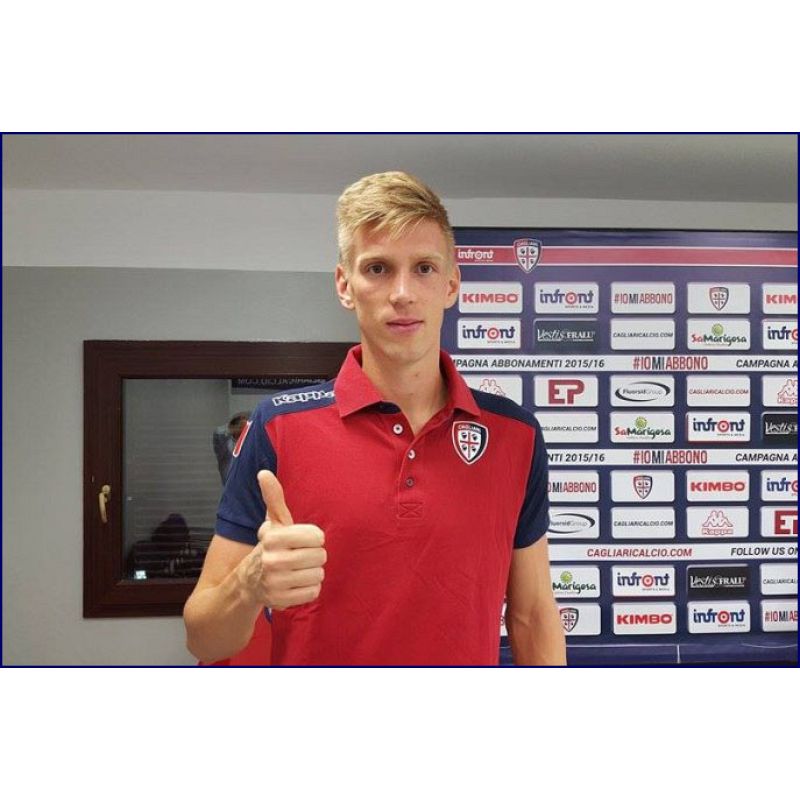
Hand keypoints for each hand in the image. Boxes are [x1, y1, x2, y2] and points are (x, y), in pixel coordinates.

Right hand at [237, 470, 325, 609]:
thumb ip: (273, 498)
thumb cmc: (271, 547)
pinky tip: (297, 584)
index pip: (317, 536)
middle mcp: (272, 560)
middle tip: (300, 556)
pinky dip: (309, 588)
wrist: (249, 582)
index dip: (314, 538)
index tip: (303, 540)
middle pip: (320, 556)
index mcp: (272, 538)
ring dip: (312, 572)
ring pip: (318, 575)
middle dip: (314, 556)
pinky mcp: (281, 601)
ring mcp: (276, 583)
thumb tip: (264, 472)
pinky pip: (314, 592)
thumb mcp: (273, 523)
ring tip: (298, 570)